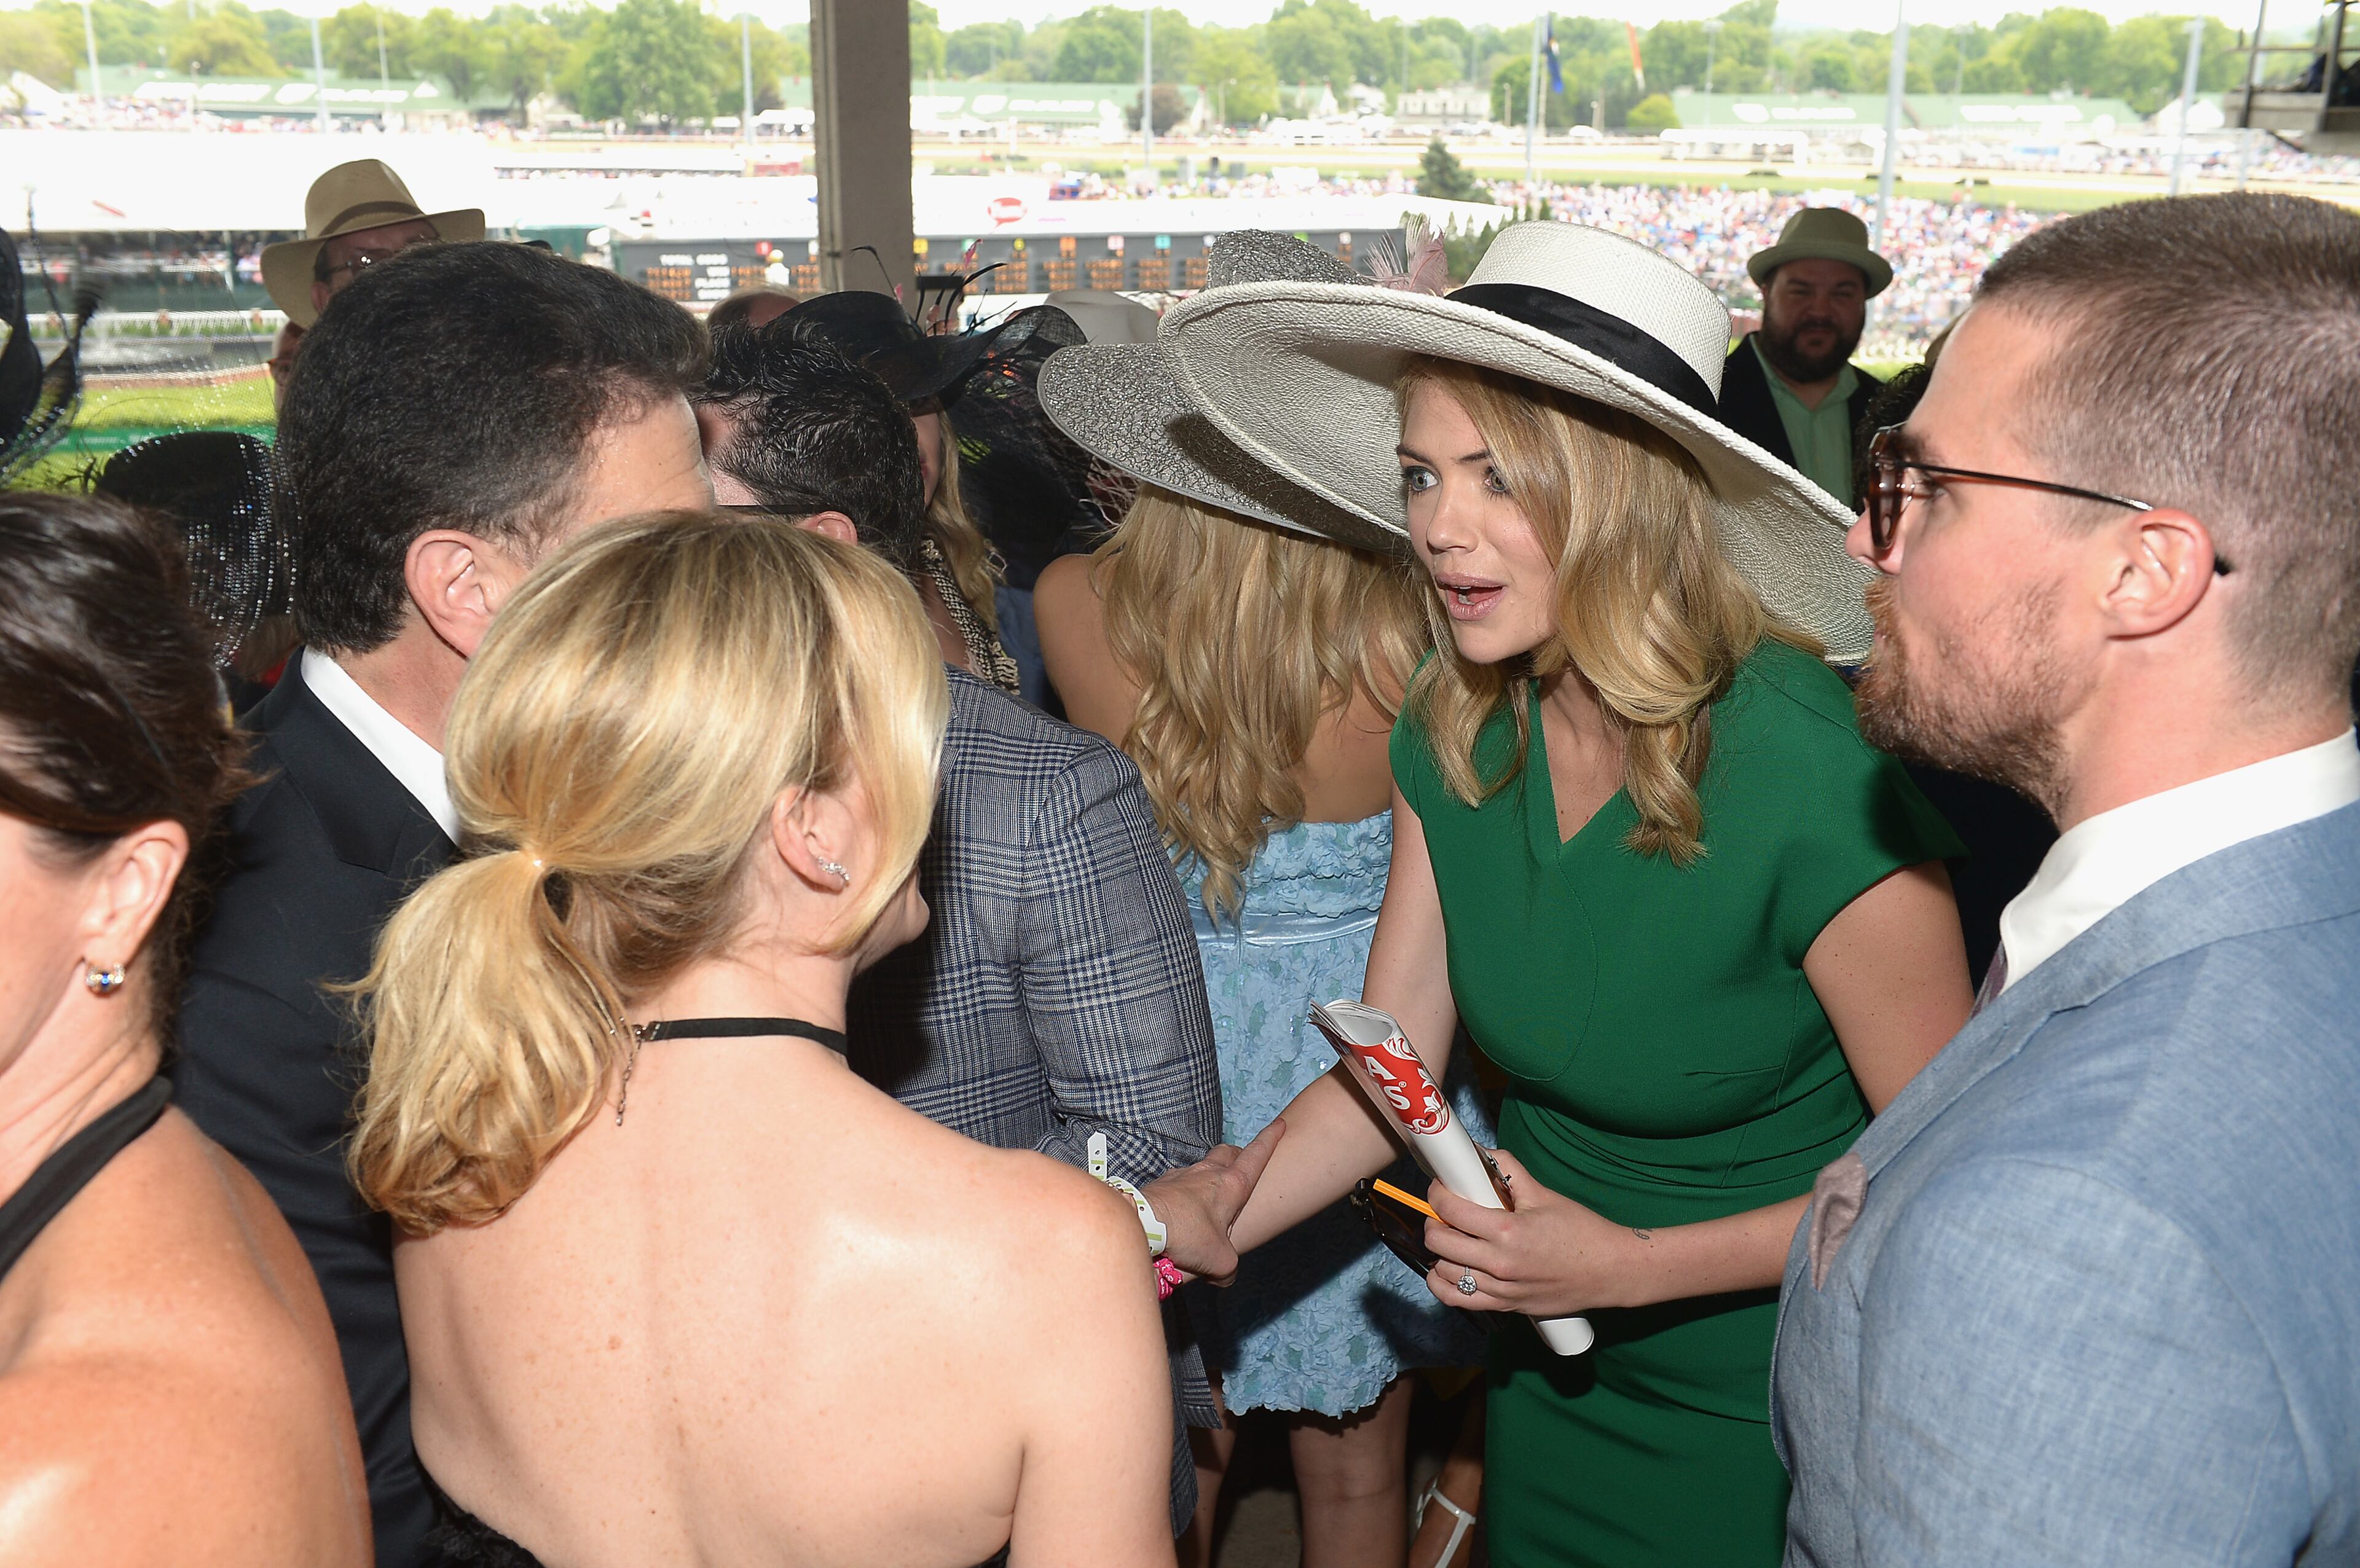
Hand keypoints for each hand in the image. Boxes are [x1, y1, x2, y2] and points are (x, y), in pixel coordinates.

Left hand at [1142, 1119, 1284, 1286]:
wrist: (1143, 1222)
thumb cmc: (1188, 1235)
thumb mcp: (1221, 1262)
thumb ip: (1228, 1270)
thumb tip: (1222, 1276)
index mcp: (1232, 1185)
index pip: (1257, 1154)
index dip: (1270, 1139)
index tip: (1280, 1123)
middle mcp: (1209, 1173)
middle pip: (1228, 1152)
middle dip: (1238, 1155)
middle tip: (1241, 1166)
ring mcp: (1183, 1175)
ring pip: (1202, 1166)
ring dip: (1208, 1178)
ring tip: (1207, 1204)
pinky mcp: (1163, 1183)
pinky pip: (1179, 1183)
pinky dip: (1185, 1195)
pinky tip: (1180, 1215)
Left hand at [1422, 1148, 1638, 1316]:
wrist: (1611, 1270)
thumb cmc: (1582, 1231)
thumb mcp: (1543, 1195)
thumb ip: (1508, 1171)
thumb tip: (1482, 1153)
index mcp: (1508, 1231)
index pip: (1451, 1210)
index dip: (1438, 1193)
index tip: (1441, 1187)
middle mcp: (1499, 1263)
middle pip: (1439, 1242)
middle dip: (1434, 1222)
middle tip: (1445, 1212)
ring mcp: (1501, 1289)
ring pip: (1443, 1272)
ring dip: (1439, 1253)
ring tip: (1451, 1238)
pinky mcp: (1506, 1305)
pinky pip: (1457, 1300)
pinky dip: (1443, 1284)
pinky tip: (1448, 1269)